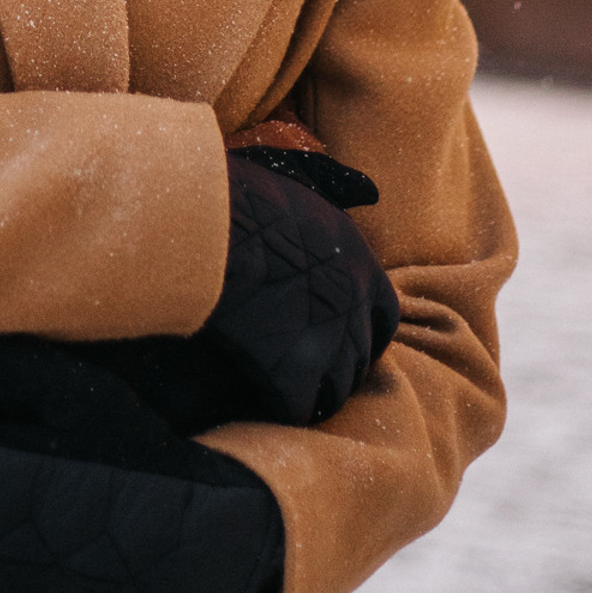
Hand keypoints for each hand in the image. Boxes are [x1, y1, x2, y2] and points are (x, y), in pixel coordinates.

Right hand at [207, 147, 400, 427]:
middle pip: (362, 358)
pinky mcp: (292, 373)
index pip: (385, 314)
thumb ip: (334, 195)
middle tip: (301, 368)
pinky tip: (257, 395)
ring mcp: (327, 341)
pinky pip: (298, 408)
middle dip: (337, 367)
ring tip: (279, 388)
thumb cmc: (237, 197)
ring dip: (311, 392)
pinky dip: (279, 406)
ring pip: (336, 390)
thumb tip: (365, 187)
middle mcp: (353, 302)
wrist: (206, 226)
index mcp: (357, 258)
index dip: (363, 331)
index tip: (339, 338)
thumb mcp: (302, 184)